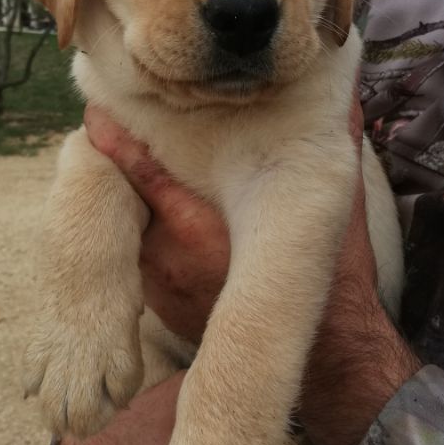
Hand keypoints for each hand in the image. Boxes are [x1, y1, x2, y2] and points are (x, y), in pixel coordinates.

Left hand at [85, 98, 419, 444]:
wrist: (325, 355)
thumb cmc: (328, 273)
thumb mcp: (332, 197)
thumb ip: (331, 138)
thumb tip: (342, 89)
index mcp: (194, 222)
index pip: (132, 166)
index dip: (111, 133)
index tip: (102, 108)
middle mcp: (164, 253)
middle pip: (116, 193)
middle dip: (117, 163)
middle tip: (114, 130)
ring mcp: (157, 282)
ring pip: (124, 226)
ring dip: (129, 200)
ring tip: (133, 169)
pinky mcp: (160, 302)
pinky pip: (139, 255)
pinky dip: (144, 232)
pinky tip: (157, 218)